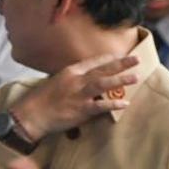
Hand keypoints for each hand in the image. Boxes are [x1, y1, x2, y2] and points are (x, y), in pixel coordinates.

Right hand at [8, 54, 139, 141]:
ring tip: (135, 77)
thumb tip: (84, 80)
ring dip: (120, 79)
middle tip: (136, 59)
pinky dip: (113, 104)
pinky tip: (125, 103)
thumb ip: (71, 79)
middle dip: (120, 64)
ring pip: (103, 83)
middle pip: (102, 69)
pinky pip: (100, 106)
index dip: (108, 59)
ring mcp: (79, 94)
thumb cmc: (41, 99)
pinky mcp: (81, 110)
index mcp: (70, 71)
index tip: (120, 55)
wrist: (32, 114)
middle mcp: (76, 80)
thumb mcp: (56, 82)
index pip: (93, 62)